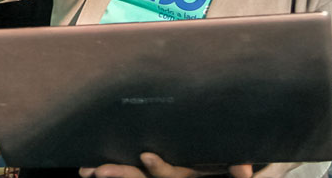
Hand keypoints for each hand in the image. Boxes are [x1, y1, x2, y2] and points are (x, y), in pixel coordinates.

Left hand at [79, 152, 252, 177]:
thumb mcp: (234, 168)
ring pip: (131, 177)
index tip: (145, 155)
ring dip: (109, 173)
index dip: (157, 167)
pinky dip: (111, 171)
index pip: (168, 174)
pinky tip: (88, 169)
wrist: (219, 167)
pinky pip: (129, 173)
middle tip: (98, 171)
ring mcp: (157, 177)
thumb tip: (244, 169)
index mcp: (184, 174)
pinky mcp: (146, 171)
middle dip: (121, 175)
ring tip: (87, 171)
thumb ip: (238, 169)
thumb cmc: (223, 162)